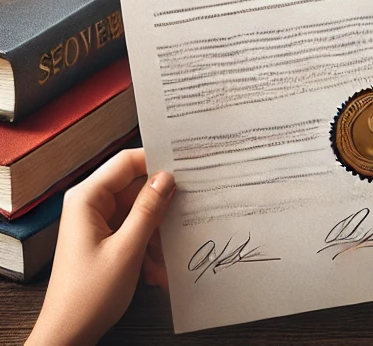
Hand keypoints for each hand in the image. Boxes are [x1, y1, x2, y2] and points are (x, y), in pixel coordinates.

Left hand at [26, 149, 175, 345]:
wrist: (68, 336)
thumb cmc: (88, 296)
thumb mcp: (128, 249)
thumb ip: (149, 209)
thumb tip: (167, 176)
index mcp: (87, 198)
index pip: (128, 161)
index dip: (157, 161)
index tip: (187, 166)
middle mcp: (90, 205)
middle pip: (136, 186)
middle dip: (160, 205)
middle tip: (184, 216)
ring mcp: (96, 222)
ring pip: (139, 209)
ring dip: (156, 230)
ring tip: (163, 255)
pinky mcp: (103, 238)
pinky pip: (134, 227)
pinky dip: (148, 243)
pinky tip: (154, 267)